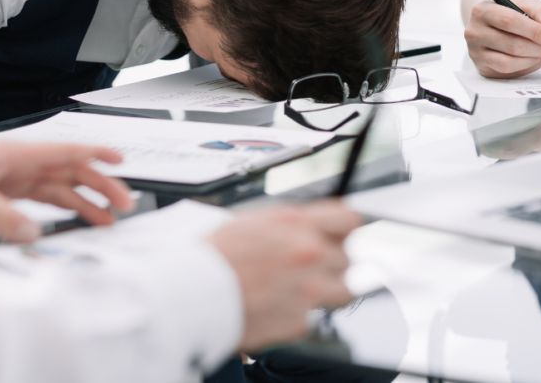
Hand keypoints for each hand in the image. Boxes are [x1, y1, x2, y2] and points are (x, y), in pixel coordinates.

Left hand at [0, 138, 134, 243]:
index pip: (67, 151)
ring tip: (107, 219)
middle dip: (100, 186)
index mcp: (18, 153)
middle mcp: (22, 163)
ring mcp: (15, 178)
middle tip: (123, 204)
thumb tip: (31, 234)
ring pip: (60, 188)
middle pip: (70, 172)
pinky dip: (62, 210)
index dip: (96, 155)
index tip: (121, 162)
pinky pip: (43, 201)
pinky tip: (73, 220)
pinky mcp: (6, 192)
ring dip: (85, 202)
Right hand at [208, 201, 360, 351]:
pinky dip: (296, 315)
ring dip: (325, 290)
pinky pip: (312, 318)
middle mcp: (308, 253)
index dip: (346, 229)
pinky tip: (273, 307)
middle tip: (306, 269)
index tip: (341, 237)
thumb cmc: (213, 255)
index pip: (349, 220)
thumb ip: (289, 222)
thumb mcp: (252, 220)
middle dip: (330, 263)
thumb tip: (314, 222)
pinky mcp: (299, 320)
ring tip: (296, 290)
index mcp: (296, 223)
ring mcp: (307, 288)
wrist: (191, 292)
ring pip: (342, 290)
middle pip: (346, 257)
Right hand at [465, 0, 540, 77]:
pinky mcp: (481, 67)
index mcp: (482, 11)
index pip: (509, 21)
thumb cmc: (510, 14)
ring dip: (533, 59)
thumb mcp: (526, 5)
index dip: (535, 31)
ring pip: (509, 62)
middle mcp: (474, 32)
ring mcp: (475, 52)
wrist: (492, 26)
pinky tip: (532, 58)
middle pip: (512, 44)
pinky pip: (507, 71)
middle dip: (538, 48)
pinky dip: (526, 66)